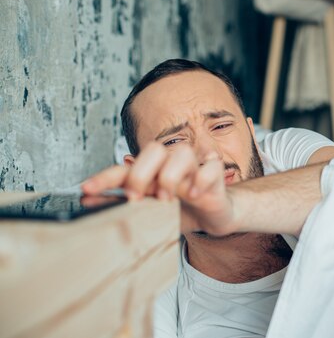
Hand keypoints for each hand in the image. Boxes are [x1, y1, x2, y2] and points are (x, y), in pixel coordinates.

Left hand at [81, 142, 236, 235]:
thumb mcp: (149, 213)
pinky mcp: (215, 177)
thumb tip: (88, 202)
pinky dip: (202, 179)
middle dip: (140, 173)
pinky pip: (212, 167)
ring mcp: (194, 170)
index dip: (105, 177)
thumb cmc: (180, 211)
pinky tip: (195, 194)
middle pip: (154, 150)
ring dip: (170, 175)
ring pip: (183, 153)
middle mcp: (171, 166)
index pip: (125, 168)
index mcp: (151, 173)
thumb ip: (122, 206)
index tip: (86, 190)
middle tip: (136, 198)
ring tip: (167, 199)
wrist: (214, 216)